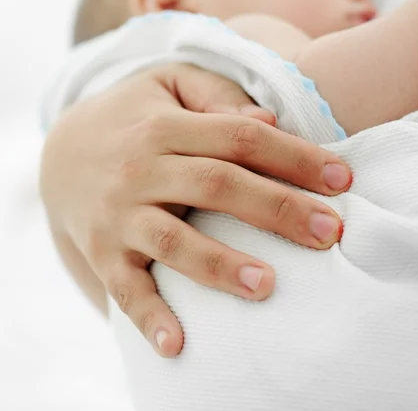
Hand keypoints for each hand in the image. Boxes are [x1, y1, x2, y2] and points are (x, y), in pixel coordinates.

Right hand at [40, 63, 351, 356]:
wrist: (61, 152)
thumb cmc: (136, 116)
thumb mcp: (169, 85)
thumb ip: (217, 95)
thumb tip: (268, 120)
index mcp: (166, 126)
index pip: (241, 138)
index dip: (295, 157)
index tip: (344, 179)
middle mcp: (142, 170)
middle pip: (219, 186)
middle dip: (279, 209)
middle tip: (331, 232)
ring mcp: (119, 216)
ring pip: (176, 242)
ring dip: (222, 266)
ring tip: (269, 285)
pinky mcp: (102, 253)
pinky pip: (125, 289)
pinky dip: (149, 317)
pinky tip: (178, 344)